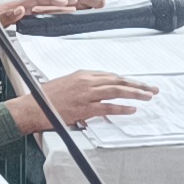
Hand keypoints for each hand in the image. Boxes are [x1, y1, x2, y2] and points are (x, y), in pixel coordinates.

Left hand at [0, 0, 77, 38]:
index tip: (67, 3)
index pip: (38, 1)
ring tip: (67, 5)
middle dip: (59, 0)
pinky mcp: (12, 15)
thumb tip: (22, 10)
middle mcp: (15, 6)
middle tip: (75, 2)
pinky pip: (33, 11)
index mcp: (13, 6)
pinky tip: (48, 12)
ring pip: (39, 5)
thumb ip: (6, 16)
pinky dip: (44, 10)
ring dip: (53, 4)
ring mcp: (14, 10)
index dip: (53, 1)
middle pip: (41, 0)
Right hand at [8, 70, 157, 132]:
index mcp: (82, 74)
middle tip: (151, 89)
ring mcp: (86, 94)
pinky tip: (132, 109)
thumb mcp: (65, 84)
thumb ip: (81, 85)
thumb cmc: (45, 97)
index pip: (110, 76)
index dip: (126, 80)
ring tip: (147, 96)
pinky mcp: (85, 107)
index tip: (137, 84)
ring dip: (135, 93)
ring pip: (117, 91)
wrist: (33, 106)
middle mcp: (86, 81)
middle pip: (118, 81)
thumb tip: (93, 90)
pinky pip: (108, 107)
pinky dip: (122, 108)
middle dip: (137, 85)